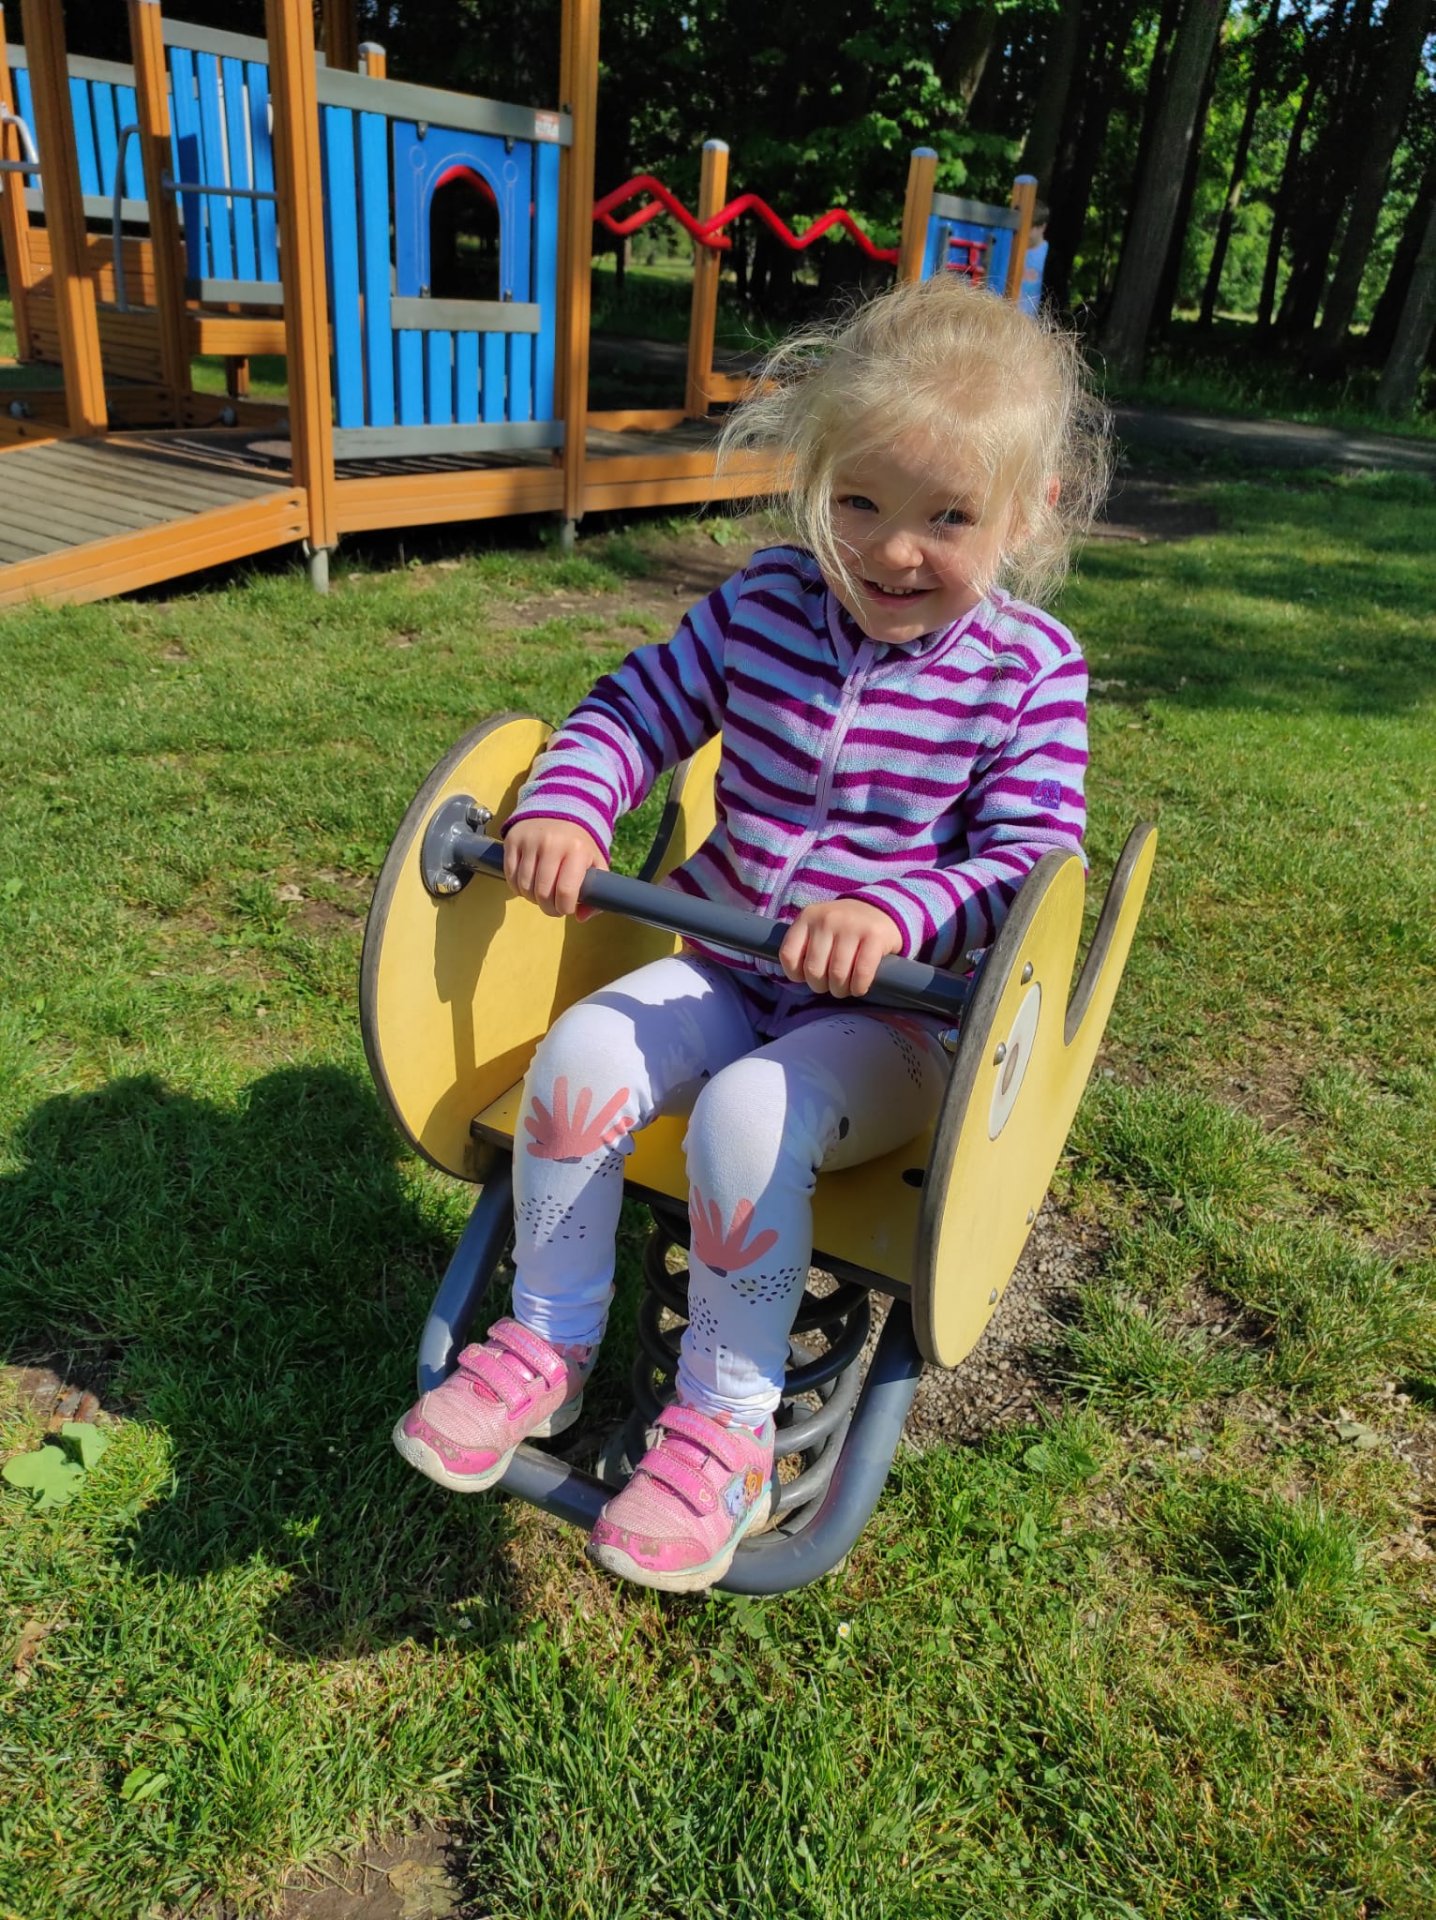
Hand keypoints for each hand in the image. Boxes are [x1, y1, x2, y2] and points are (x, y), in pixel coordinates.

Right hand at [503, 817, 607, 916]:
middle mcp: (552, 844)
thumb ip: (596, 892)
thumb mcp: (596, 863)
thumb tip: (581, 917)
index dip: (564, 907)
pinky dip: (517, 887)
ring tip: (541, 894)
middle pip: (542, 893)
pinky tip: (528, 884)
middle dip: (548, 908)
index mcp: (577, 850)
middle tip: (552, 906)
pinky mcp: (513, 840)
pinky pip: (510, 876)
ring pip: (524, 887)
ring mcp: (530, 841)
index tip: (566, 908)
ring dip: (532, 898)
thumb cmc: (579, 843)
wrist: (560, 809)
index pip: (566, 891)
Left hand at [779, 899, 902, 997]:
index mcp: (808, 917)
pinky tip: (859, 987)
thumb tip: (797, 977)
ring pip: (837, 975)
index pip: (788, 955)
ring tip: (844, 987)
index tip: (806, 976)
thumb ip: (803, 946)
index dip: (795, 975)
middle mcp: (827, 919)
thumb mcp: (817, 928)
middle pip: (813, 970)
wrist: (879, 909)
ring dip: (840, 990)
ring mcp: (851, 926)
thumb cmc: (842, 929)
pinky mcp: (875, 936)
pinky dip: (858, 987)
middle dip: (821, 986)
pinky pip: (861, 973)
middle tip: (830, 985)